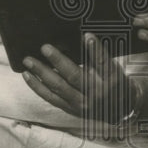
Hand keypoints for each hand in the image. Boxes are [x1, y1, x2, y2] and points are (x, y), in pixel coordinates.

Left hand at [22, 33, 136, 124]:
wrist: (120, 112)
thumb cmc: (117, 85)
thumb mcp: (115, 70)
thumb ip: (101, 57)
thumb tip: (85, 37)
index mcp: (110, 80)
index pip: (103, 62)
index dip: (95, 49)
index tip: (87, 35)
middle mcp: (95, 93)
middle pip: (75, 76)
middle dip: (59, 61)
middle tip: (45, 47)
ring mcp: (81, 103)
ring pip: (59, 87)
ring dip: (42, 73)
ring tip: (29, 61)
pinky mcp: (71, 109)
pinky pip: (51, 98)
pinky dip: (38, 87)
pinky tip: (28, 76)